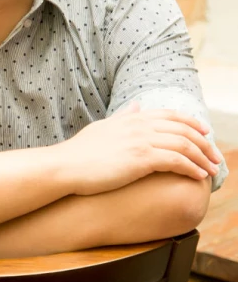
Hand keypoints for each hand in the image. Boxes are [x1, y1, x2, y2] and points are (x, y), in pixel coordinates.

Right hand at [63, 102, 221, 195]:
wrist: (66, 166)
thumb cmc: (80, 151)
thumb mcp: (103, 127)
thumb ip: (122, 117)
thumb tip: (135, 105)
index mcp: (132, 118)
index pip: (170, 115)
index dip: (191, 122)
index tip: (205, 132)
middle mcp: (139, 125)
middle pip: (183, 129)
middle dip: (203, 142)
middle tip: (214, 156)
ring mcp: (141, 141)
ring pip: (183, 145)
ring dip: (202, 157)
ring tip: (211, 169)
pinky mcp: (141, 159)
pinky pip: (175, 161)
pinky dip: (191, 167)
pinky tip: (198, 176)